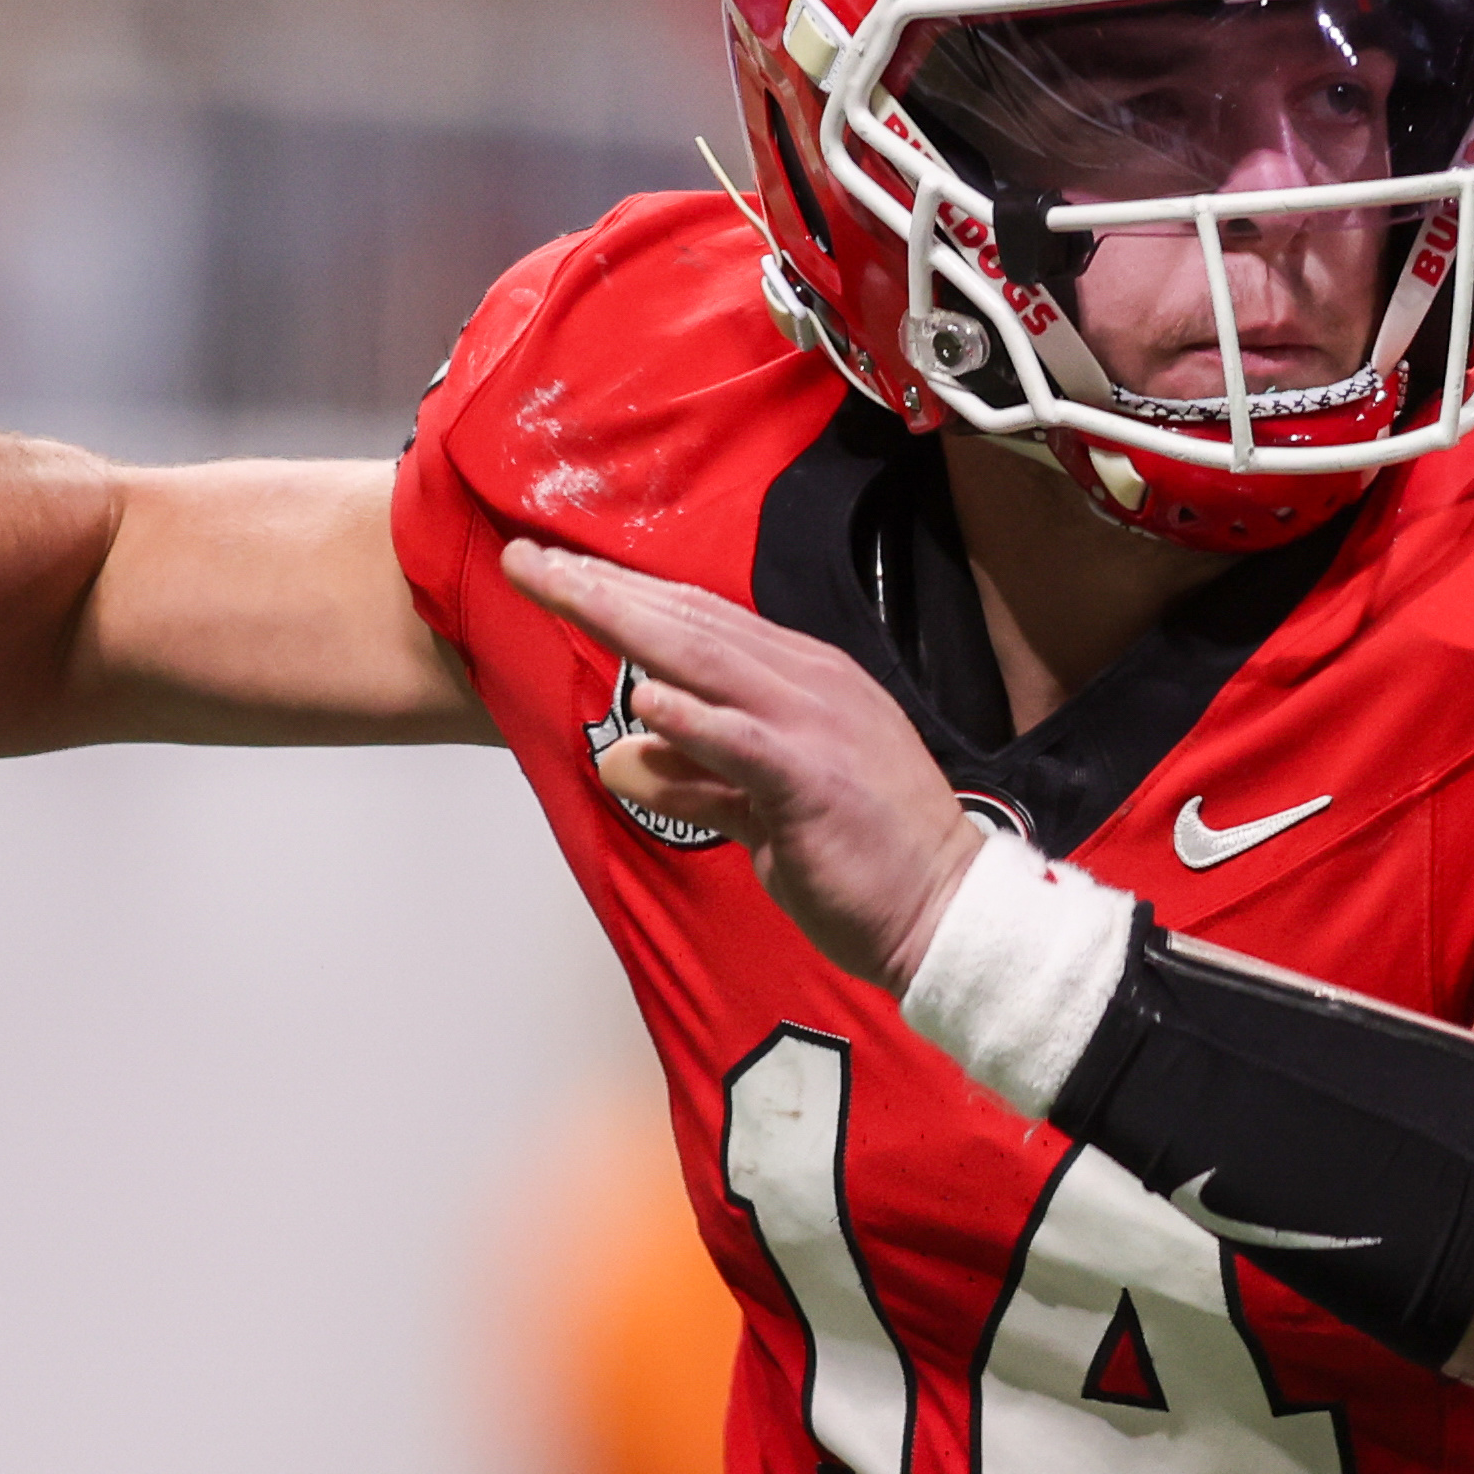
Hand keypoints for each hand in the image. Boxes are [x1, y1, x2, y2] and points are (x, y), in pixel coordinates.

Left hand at [509, 540, 980, 989]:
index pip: (698, 621)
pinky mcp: (815, 781)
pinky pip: (745, 743)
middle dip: (601, 587)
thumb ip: (694, 778)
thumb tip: (619, 762)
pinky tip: (646, 699)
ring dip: (626, 621)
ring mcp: (815, 727)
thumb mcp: (760, 810)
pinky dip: (695, 720)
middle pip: (688, 622)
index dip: (623, 593)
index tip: (556, 572)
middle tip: (526, 559)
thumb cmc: (864, 864)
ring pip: (706, 660)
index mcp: (801, 679)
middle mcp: (808, 684)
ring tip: (558, 588)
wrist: (947, 914)